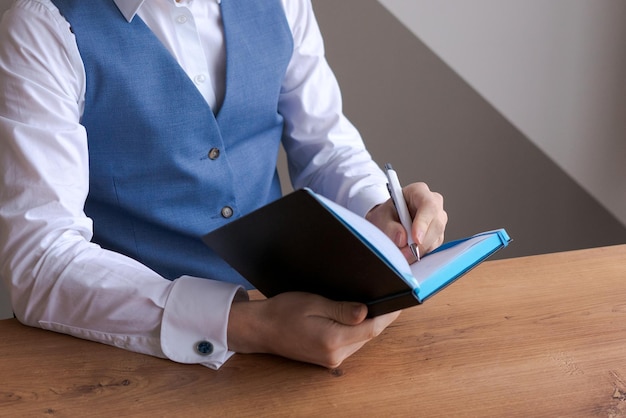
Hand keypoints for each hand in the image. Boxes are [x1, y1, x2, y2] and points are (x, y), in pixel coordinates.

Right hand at [227, 292, 399, 367]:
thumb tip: (367, 312)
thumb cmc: (283, 312)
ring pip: (361, 339)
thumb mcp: (313, 303)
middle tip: (388, 295)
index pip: (372, 327)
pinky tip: (354, 316)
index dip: (389, 313)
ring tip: (373, 302)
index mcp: (332, 340)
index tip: (400, 299)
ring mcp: (331, 359)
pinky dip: (356, 329)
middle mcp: (335, 354)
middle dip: (380, 317)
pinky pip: (350, 342)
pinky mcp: (327, 358)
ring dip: (369, 324)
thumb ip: (341, 309)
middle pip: (369, 334)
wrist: (260, 329)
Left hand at [366, 182, 446, 261]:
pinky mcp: (438, 235)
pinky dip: (421, 254)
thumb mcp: (380, 218)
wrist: (387, 222)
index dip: (423, 223)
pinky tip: (408, 253)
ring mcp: (438, 220)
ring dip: (419, 251)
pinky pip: (434, 247)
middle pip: (437, 224)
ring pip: (436, 238)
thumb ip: (389, 227)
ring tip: (401, 253)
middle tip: (404, 253)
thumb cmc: (385, 215)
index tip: (415, 239)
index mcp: (419, 192)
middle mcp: (433, 204)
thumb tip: (402, 238)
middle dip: (421, 243)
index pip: (428, 205)